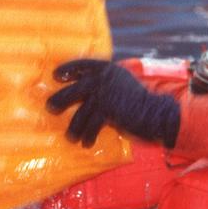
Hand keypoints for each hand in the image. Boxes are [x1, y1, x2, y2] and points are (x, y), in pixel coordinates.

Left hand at [47, 59, 180, 148]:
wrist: (157, 113)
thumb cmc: (140, 102)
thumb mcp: (122, 85)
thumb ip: (106, 85)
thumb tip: (85, 93)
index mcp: (109, 69)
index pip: (83, 64)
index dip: (69, 69)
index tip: (57, 75)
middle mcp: (105, 78)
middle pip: (75, 88)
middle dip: (61, 99)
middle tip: (51, 107)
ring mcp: (105, 93)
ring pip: (81, 111)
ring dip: (75, 126)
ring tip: (71, 136)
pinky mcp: (107, 109)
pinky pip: (91, 124)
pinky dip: (88, 135)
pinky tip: (86, 143)